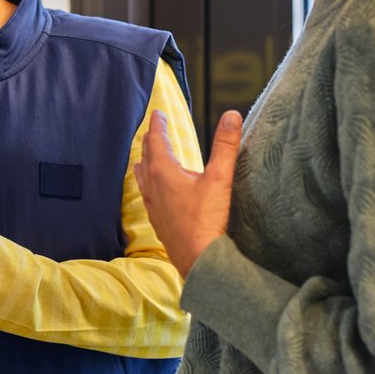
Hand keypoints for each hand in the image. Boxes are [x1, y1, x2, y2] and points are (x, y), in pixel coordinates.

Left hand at [133, 109, 241, 278]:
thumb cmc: (206, 221)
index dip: (158, 124)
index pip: (156, 140)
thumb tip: (231, 115)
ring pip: (143, 177)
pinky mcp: (159, 221)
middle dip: (151, 140)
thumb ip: (226, 146)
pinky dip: (150, 184)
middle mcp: (153, 187)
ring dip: (146, 162)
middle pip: (147, 156)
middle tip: (155, 129)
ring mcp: (153, 206)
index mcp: (163, 172)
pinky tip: (156, 192)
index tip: (158, 113)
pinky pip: (148, 195)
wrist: (198, 260)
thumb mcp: (219, 179)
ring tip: (147, 157)